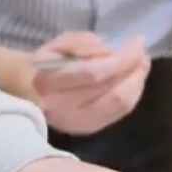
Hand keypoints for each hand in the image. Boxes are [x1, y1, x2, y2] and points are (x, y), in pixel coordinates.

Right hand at [31, 32, 150, 134]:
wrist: (28, 91)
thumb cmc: (46, 63)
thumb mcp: (59, 43)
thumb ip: (82, 42)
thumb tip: (110, 51)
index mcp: (50, 84)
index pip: (95, 73)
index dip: (123, 58)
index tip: (138, 41)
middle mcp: (63, 109)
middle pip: (112, 92)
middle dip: (135, 71)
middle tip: (143, 54)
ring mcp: (77, 124)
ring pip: (120, 106)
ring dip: (137, 83)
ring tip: (141, 65)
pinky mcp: (88, 130)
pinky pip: (119, 114)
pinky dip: (132, 95)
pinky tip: (133, 81)